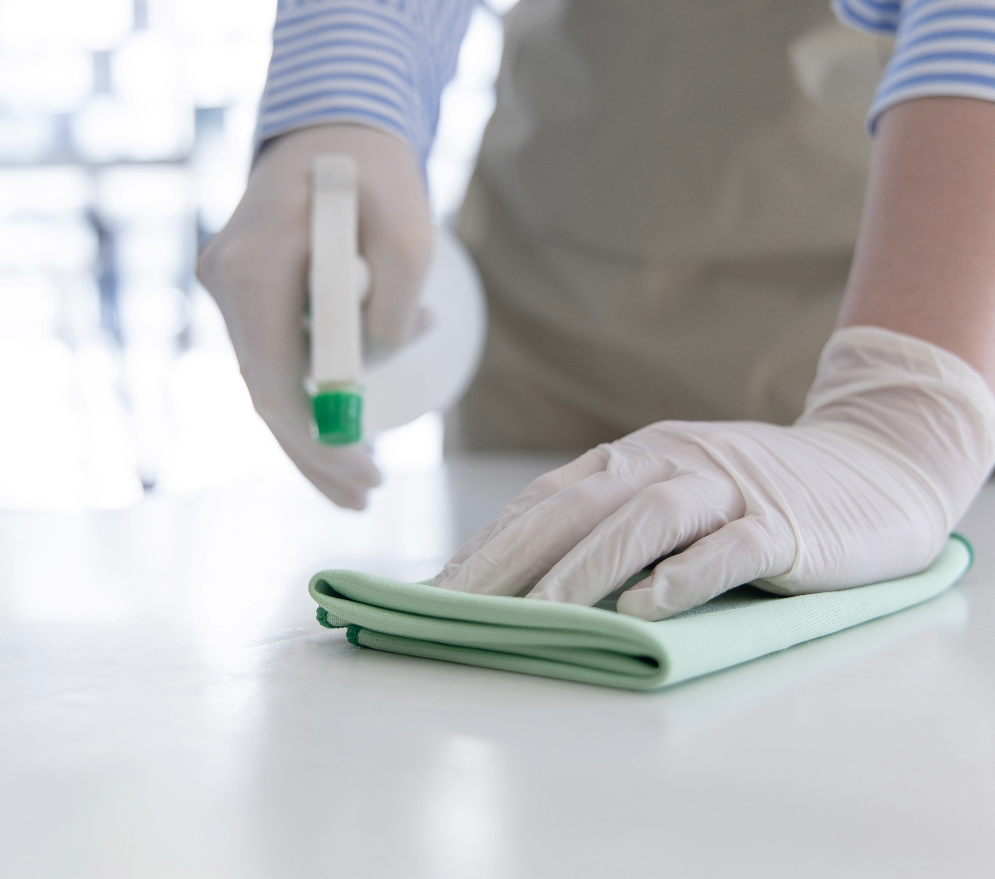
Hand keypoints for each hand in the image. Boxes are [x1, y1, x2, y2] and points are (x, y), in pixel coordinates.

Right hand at [197, 124, 432, 508]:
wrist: (332, 124)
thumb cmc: (371, 171)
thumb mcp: (408, 228)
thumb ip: (397, 302)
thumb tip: (380, 360)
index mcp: (253, 269)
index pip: (272, 383)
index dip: (317, 442)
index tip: (367, 476)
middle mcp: (226, 283)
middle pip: (264, 394)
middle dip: (314, 453)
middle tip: (362, 498)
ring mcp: (229, 289)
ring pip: (266, 381)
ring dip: (311, 432)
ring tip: (357, 481)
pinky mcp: (246, 293)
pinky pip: (273, 357)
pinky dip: (307, 395)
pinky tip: (342, 429)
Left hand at [434, 327, 994, 619]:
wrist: (876, 463)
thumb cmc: (755, 497)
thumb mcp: (673, 495)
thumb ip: (611, 523)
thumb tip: (524, 581)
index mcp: (633, 458)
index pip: (546, 501)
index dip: (489, 546)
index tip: (439, 594)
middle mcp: (670, 462)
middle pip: (578, 506)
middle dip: (512, 559)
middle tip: (460, 609)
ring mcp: (728, 489)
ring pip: (646, 520)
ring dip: (585, 569)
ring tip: (538, 617)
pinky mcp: (784, 524)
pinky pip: (730, 547)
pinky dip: (686, 575)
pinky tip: (648, 609)